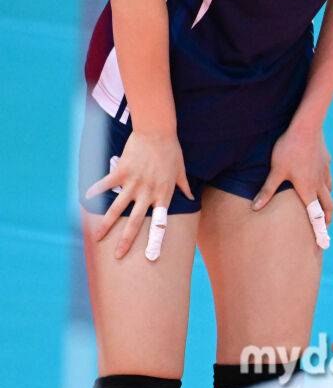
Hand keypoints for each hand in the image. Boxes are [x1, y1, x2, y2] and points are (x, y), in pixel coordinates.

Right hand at [84, 130, 194, 260]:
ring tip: (97, 236)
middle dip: (126, 240)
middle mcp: (147, 192)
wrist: (158, 130)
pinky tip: (86, 197)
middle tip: (117, 255)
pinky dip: (96, 190)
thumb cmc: (171, 149)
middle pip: (135, 221)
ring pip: (117, 208)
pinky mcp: (122, 171)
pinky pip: (106, 184)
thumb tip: (192, 197)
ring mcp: (133, 182)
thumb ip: (184, 186)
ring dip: (107, 223)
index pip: (159, 222)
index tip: (150, 257)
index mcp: (163, 193)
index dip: (155, 240)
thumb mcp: (181, 169)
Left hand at [251, 124, 332, 248]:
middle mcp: (319, 183)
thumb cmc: (289, 149)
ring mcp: (324, 171)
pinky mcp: (325, 159)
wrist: (306, 126)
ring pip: (329, 191)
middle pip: (327, 206)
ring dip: (326, 201)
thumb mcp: (276, 171)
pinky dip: (325, 182)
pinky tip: (320, 178)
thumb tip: (255, 208)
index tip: (323, 244)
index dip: (320, 231)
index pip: (315, 216)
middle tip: (325, 228)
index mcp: (308, 190)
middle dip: (326, 219)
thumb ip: (267, 190)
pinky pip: (327, 175)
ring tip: (322, 206)